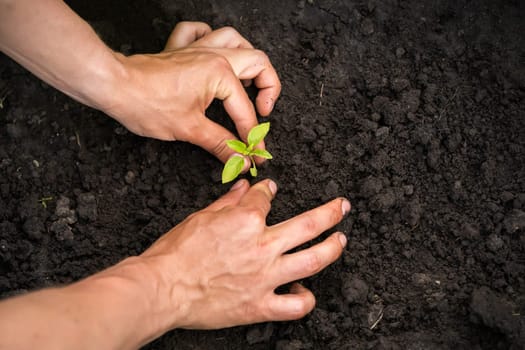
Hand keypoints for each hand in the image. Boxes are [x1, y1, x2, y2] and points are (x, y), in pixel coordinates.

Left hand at [104, 22, 280, 162]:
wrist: (114, 85)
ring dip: (248, 58)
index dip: (252, 137)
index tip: (254, 156)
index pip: (245, 111)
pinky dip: (211, 38)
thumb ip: (221, 144)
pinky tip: (214, 53)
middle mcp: (214, 55)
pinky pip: (200, 32)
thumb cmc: (146, 103)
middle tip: (263, 113)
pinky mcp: (180, 50)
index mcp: (220, 74)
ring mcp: (197, 49)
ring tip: (250, 82)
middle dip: (269, 88)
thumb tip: (241, 160)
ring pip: (235, 40)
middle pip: (258, 62)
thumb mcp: (190, 130)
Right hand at [139, 179, 350, 329]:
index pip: (267, 197)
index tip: (271, 190)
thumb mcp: (200, 217)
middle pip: (309, 224)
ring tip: (341, 241)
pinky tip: (305, 291)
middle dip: (331, 212)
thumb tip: (246, 186)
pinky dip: (305, 298)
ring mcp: (266, 276)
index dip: (270, 191)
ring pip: (314, 260)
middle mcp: (262, 245)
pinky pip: (295, 306)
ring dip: (333, 248)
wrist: (162, 288)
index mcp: (246, 220)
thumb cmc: (176, 253)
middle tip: (342, 207)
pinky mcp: (260, 304)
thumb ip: (229, 201)